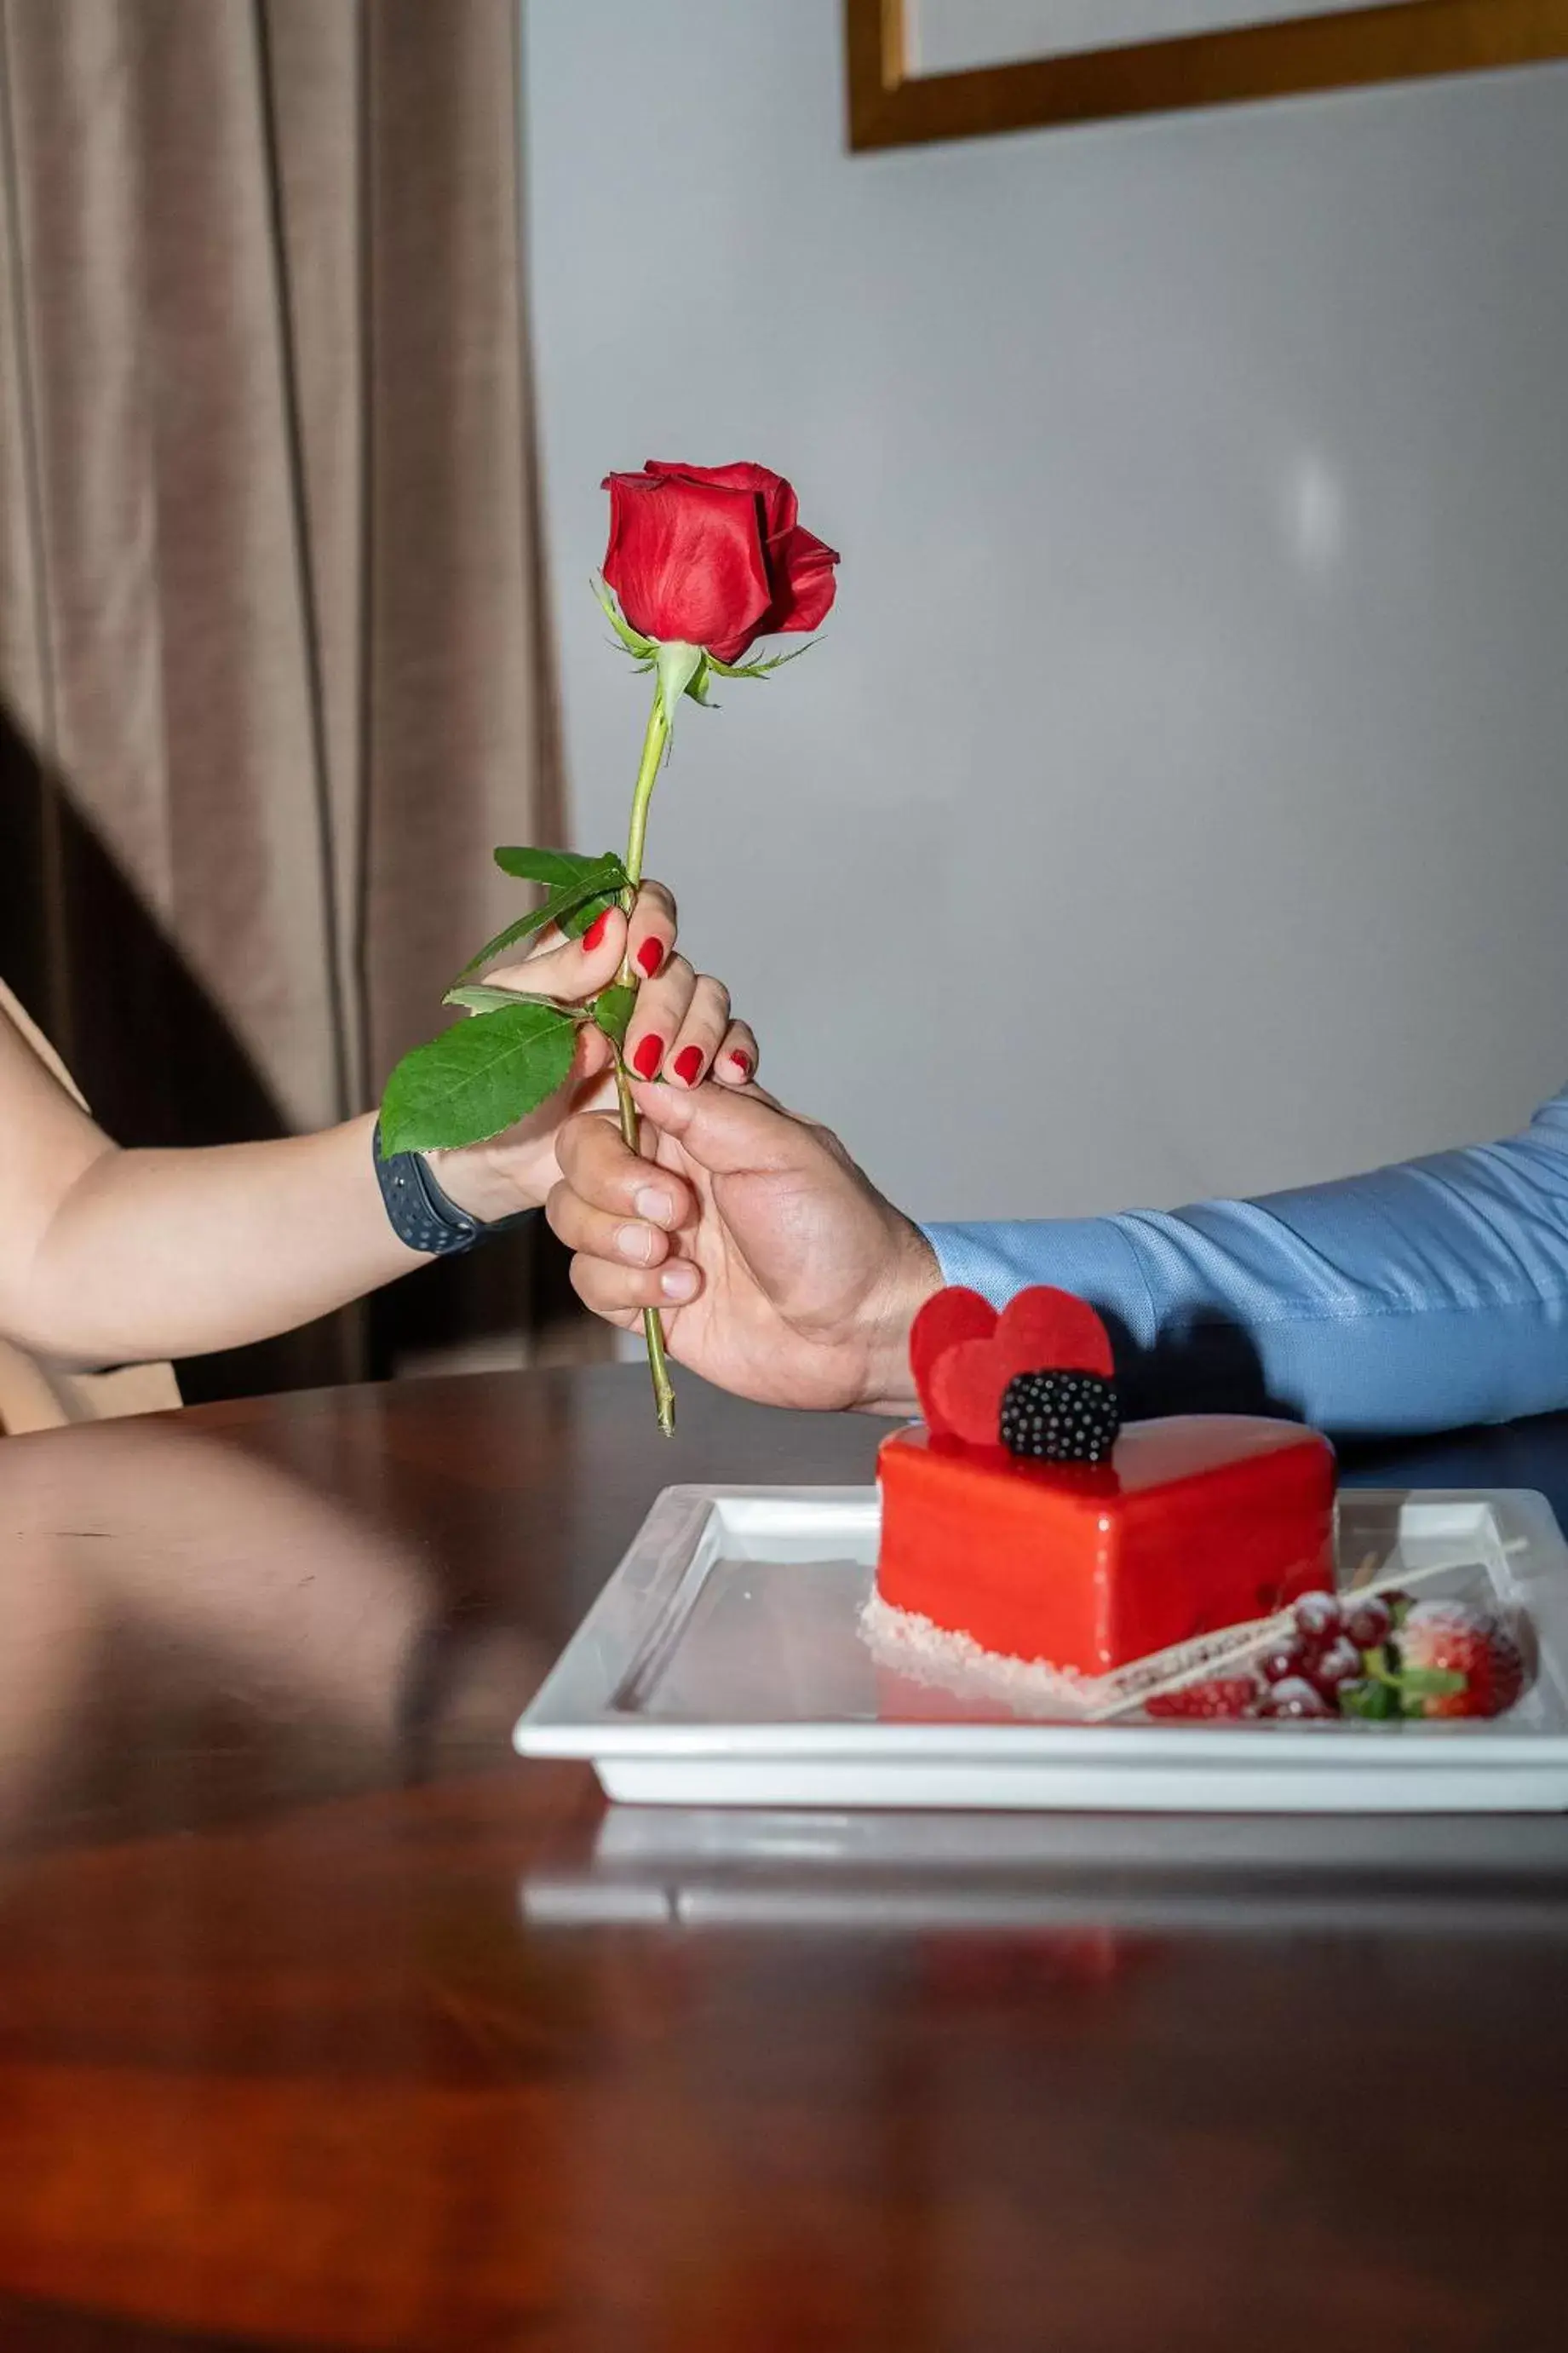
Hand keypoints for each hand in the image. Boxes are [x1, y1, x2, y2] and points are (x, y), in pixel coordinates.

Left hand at [427, 883, 756, 1223]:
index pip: (640, 908)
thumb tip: (612, 929)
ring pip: (710, 1002)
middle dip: (666, 1007)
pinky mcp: (688, 1075)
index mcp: (588, 958)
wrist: (505, 1163)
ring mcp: (664, 1030)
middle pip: (677, 965)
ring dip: (699, 1034)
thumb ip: (559, 972)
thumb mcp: (507, 1019)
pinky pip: (731, 1048)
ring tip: (674, 1079)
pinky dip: (736, 1054)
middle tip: (641, 1057)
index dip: (653, 920)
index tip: (642, 961)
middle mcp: (633, 987)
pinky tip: (726, 1075)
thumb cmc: (493, 1082)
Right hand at [547, 1081, 941, 1412]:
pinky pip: (586, 1277)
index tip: (634, 1111)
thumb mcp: (780, 1150)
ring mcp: (647, 1232)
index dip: (610, 1091)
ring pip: (571, 1213)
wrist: (855, 1331)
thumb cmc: (838, 1232)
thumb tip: (640, 1067)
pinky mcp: (638, 1293)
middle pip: (579, 1147)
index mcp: (700, 1121)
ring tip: (680, 1257)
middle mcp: (664, 1169)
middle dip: (613, 1180)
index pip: (620, 1082)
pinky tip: (687, 1293)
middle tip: (675, 1209)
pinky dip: (631, 1288)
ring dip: (617, 1237)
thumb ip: (705, 1107)